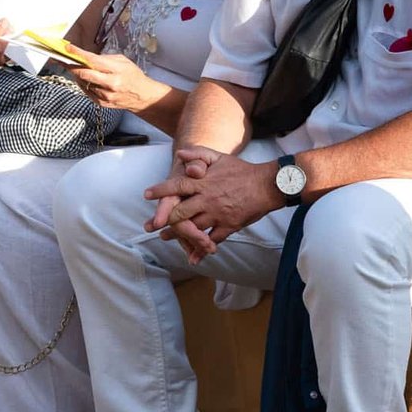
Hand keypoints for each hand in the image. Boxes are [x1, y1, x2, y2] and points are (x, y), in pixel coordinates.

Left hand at [69, 50, 160, 110]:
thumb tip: (87, 57)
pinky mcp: (102, 103)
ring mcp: (106, 95)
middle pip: (85, 74)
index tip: (68, 49)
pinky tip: (86, 79)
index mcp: (117, 70)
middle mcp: (111, 83)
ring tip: (77, 69)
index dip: (78, 54)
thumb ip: (105, 59)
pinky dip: (83, 84)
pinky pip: (86, 91)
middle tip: (64, 60)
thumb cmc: (134, 77)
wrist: (143, 97)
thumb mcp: (123, 61)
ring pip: (84, 83)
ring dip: (78, 75)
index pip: (93, 60)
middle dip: (72, 66)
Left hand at [145, 147, 277, 264]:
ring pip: (193, 228)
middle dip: (164, 220)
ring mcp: (218, 215)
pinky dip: (201, 249)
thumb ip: (199, 155)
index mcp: (204, 183)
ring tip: (164, 237)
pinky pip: (212, 240)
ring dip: (177, 235)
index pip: (177, 186)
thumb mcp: (219, 157)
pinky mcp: (229, 226)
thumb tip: (180, 154)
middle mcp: (208, 200)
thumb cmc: (241, 170)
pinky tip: (193, 257)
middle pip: (180, 212)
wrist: (266, 186)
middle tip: (151, 225)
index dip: (160, 190)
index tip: (146, 195)